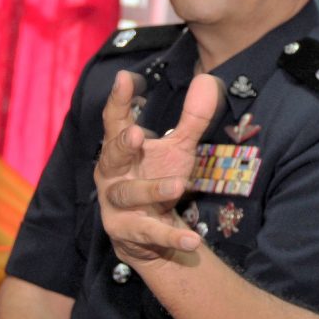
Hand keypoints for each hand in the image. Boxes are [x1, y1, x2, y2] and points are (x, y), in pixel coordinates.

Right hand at [95, 70, 222, 265]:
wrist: (150, 232)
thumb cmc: (158, 178)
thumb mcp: (178, 148)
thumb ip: (192, 119)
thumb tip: (207, 81)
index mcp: (120, 148)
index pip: (115, 121)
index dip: (118, 100)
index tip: (125, 78)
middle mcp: (111, 174)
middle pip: (111, 155)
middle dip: (122, 145)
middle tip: (136, 134)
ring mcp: (114, 204)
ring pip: (129, 194)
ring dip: (152, 190)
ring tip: (180, 185)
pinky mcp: (125, 232)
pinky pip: (148, 233)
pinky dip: (171, 236)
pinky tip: (193, 239)